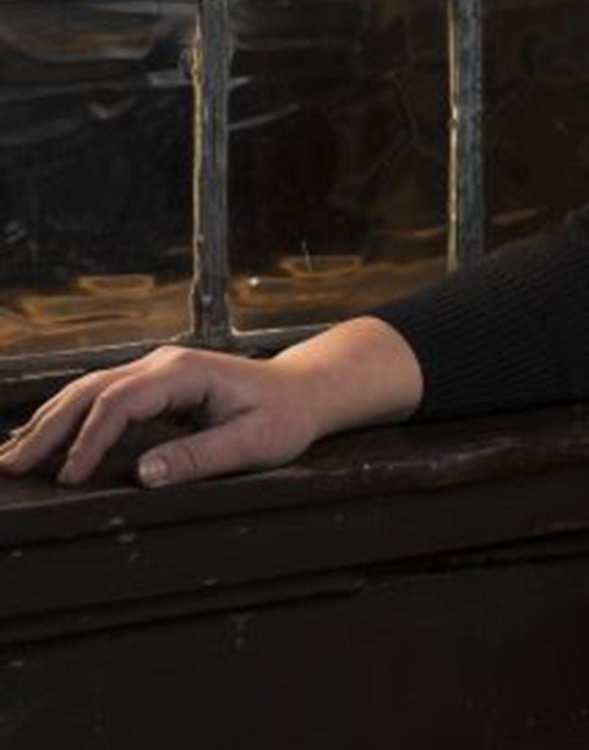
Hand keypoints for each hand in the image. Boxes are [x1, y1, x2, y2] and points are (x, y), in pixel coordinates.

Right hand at [0, 344, 323, 489]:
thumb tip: (144, 474)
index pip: (122, 402)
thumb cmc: (286, 416)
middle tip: (9, 467)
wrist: (305, 390)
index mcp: (186, 372)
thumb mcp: (256, 442)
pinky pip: (99, 399)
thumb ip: (202, 457)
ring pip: (87, 391)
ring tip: (8, 458)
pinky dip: (65, 419)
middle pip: (91, 391)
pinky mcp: (152, 386)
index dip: (90, 440)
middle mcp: (163, 364)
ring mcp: (155, 371)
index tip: (68, 478)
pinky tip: (37, 440)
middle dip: (48, 428)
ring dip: (46, 423)